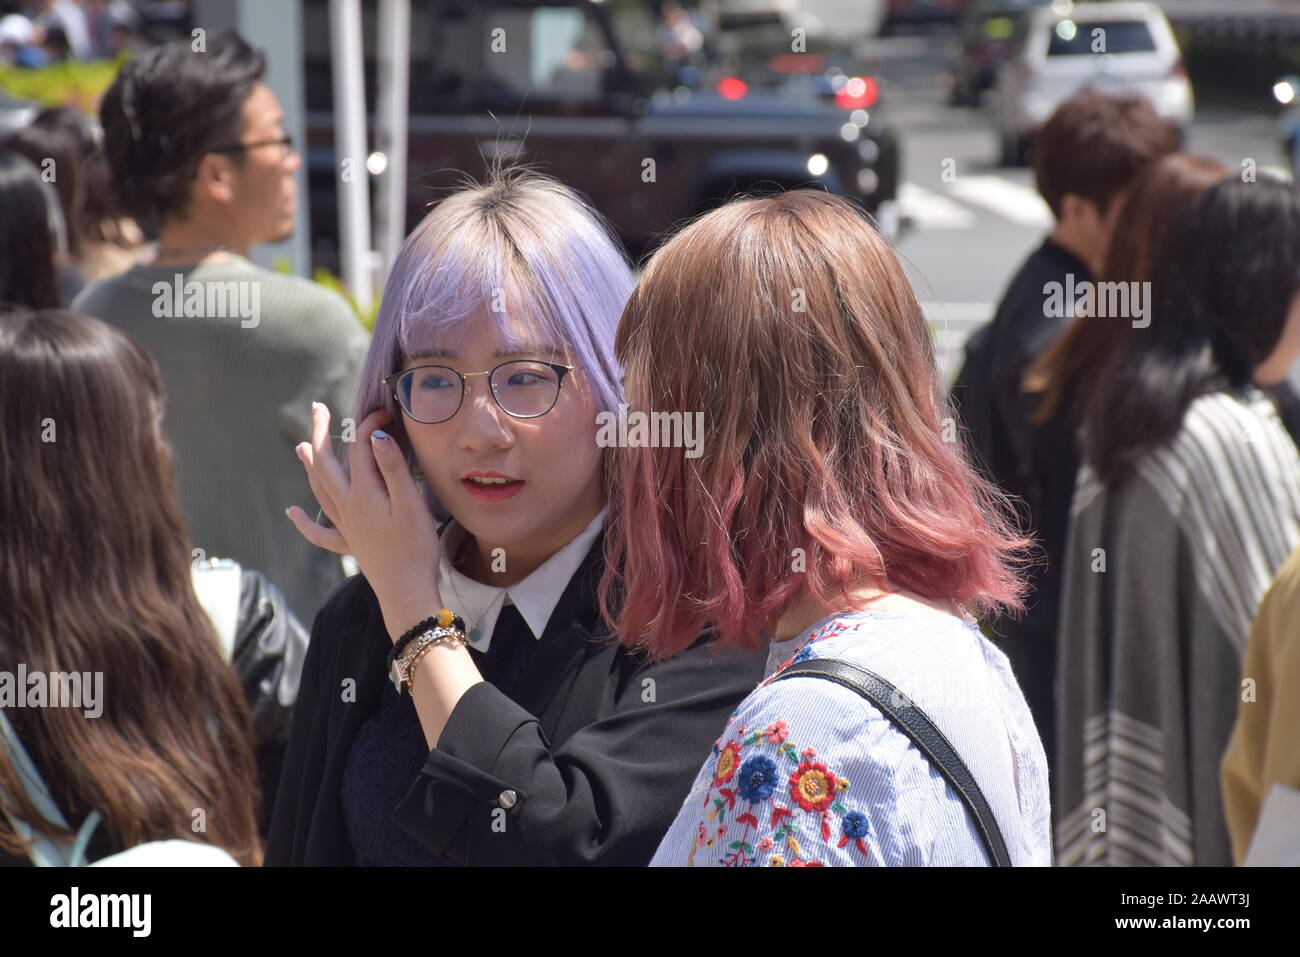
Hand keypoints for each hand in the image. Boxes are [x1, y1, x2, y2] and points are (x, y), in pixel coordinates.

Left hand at [287, 403, 442, 640]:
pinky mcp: (350, 545)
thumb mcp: (410, 504)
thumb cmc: (415, 548)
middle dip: (321, 434)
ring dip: (310, 467)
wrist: (407, 592)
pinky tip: (292, 514)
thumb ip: (392, 469)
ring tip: (301, 448)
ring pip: (319, 491)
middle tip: (318, 408)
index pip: (360, 449)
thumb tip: (375, 438)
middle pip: (326, 464)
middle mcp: (347, 507)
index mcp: (363, 494)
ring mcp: (346, 527)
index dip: (369, 426)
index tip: (385, 413)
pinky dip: (304, 522)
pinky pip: (320, 532)